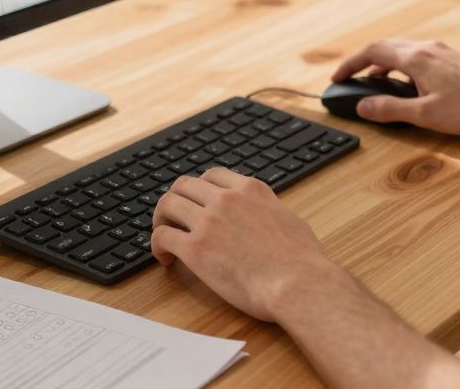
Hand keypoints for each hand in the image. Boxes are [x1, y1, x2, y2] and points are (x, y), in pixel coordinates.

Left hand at [151, 168, 337, 321]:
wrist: (298, 283)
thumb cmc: (302, 260)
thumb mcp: (289, 218)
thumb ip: (269, 210)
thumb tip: (265, 215)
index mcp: (250, 189)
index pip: (212, 176)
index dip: (199, 189)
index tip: (196, 203)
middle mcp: (226, 199)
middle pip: (184, 185)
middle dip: (176, 200)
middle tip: (173, 218)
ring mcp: (208, 221)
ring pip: (167, 204)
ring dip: (160, 218)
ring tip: (163, 234)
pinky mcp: (195, 247)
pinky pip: (162, 236)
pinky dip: (157, 245)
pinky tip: (165, 258)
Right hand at [332, 38, 459, 133]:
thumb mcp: (423, 114)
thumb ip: (389, 109)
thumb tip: (363, 105)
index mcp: (416, 58)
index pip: (372, 52)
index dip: (350, 64)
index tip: (337, 77)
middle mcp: (426, 48)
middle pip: (384, 46)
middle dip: (363, 62)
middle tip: (350, 78)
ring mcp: (440, 51)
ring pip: (401, 51)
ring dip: (382, 64)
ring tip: (374, 85)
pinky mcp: (451, 59)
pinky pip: (416, 56)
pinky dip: (400, 66)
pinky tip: (405, 86)